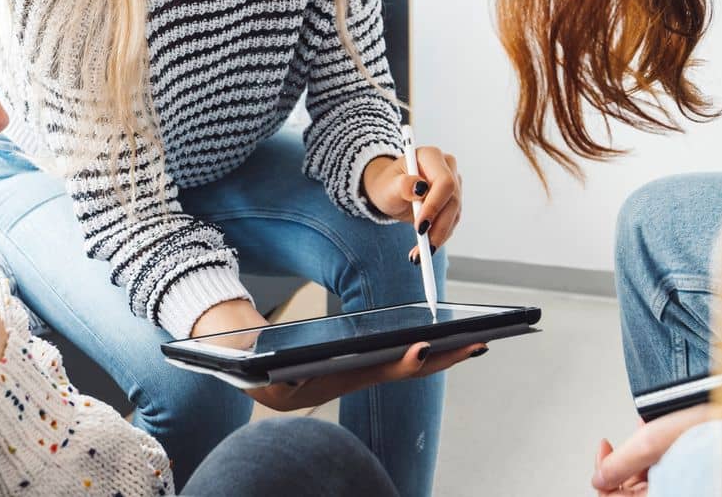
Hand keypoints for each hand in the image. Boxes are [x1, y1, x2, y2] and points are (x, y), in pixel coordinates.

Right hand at [188, 298, 483, 411]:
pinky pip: (397, 359)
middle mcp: (350, 382)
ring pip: (406, 366)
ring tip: (473, 340)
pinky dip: (422, 351)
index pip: (375, 373)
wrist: (243, 372)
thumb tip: (275, 375)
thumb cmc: (249, 365)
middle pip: (404, 370)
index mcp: (329, 382)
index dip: (401, 363)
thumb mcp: (252, 370)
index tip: (425, 348)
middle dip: (442, 357)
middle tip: (478, 342)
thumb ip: (266, 371)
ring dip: (441, 355)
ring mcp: (357, 375)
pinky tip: (442, 341)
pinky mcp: (359, 365)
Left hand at [363, 146, 462, 253]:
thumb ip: (402, 185)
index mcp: (431, 156)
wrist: (391, 191)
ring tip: (419, 253)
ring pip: (455, 213)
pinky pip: (452, 221)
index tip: (420, 226)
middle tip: (422, 247)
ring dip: (439, 236)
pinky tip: (425, 248)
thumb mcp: (387, 186)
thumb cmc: (387, 184)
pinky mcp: (454, 200)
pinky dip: (439, 236)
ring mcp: (454, 183)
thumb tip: (419, 187)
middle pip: (453, 200)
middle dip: (438, 226)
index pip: (444, 181)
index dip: (435, 206)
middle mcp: (447, 167)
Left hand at [592, 405, 721, 493]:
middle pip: (628, 489)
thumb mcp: (656, 442)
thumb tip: (599, 478)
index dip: (603, 475)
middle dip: (625, 459)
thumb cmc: (713, 434)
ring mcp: (679, 488)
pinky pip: (662, 470)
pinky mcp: (686, 478)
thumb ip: (621, 463)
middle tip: (631, 437)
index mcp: (664, 496)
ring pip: (645, 477)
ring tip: (650, 429)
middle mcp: (672, 494)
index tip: (604, 450)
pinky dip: (657, 450)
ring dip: (642, 451)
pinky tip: (661, 432)